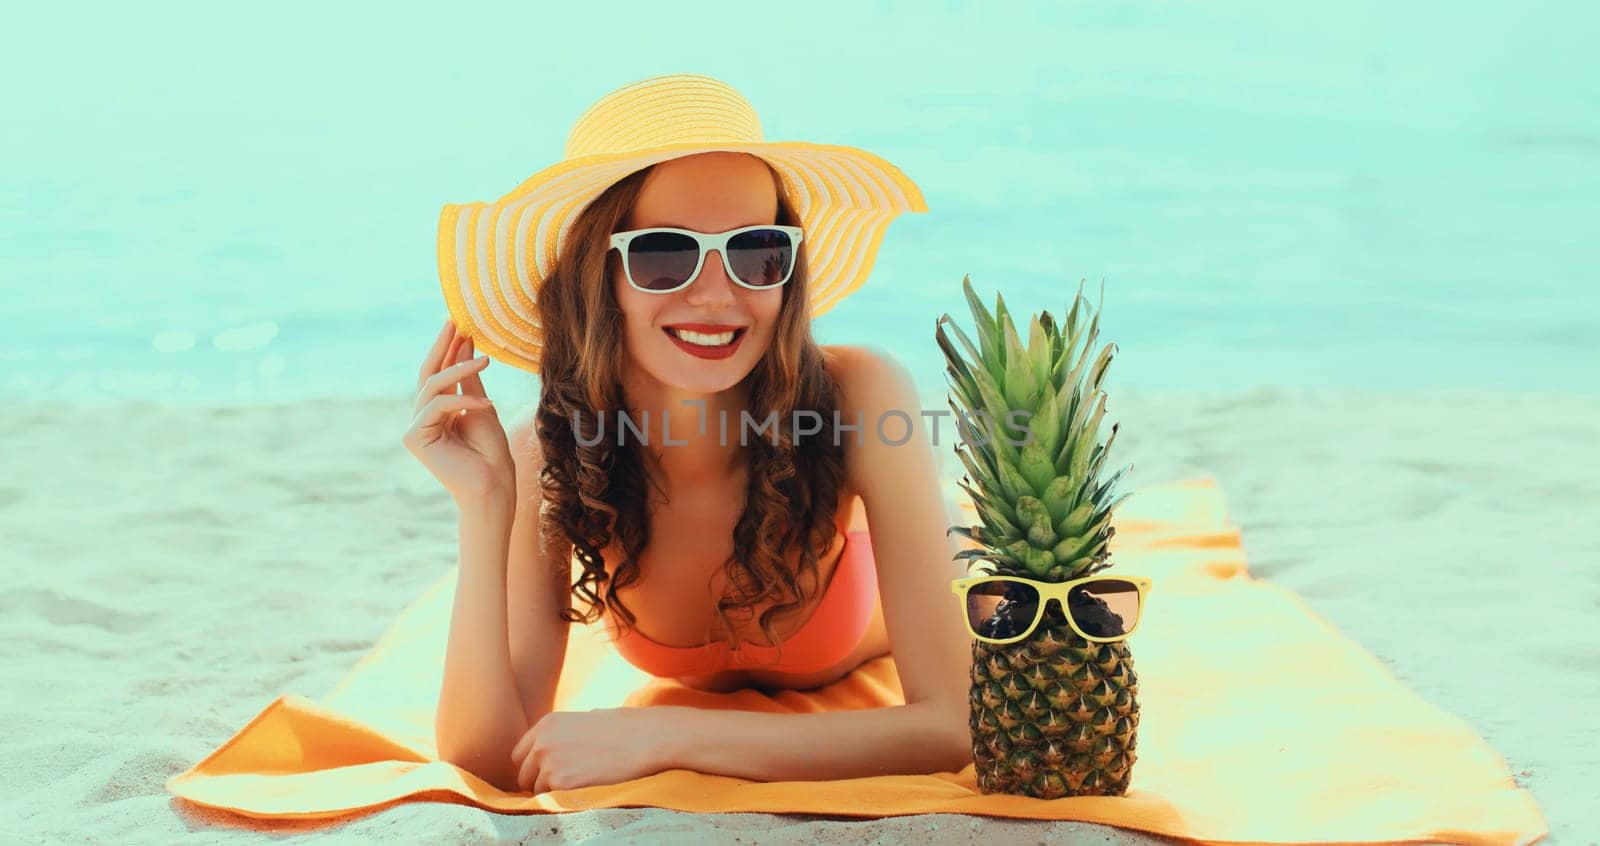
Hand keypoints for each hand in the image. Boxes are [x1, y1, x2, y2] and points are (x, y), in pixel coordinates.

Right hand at [403, 318, 514, 504]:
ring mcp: (417, 427)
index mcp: (438, 411)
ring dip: (459, 369)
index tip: (462, 324)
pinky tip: (486, 404)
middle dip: (442, 346)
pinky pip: (437, 406)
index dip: (448, 348)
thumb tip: (464, 345)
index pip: (439, 373)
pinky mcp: (415, 438)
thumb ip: (469, 379)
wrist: (492, 487)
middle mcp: (423, 417)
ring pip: (432, 385)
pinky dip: (461, 400)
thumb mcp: (482, 406)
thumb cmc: (491, 454)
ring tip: (486, 360)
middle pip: (428, 373)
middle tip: (456, 322)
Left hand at [511, 707, 675, 793]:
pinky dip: (564, 799)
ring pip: (536, 790)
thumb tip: (559, 747)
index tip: (548, 774)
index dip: (533, 767)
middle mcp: (542, 742)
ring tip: (579, 786)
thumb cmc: (625, 728)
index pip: (520, 754)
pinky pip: (551, 800)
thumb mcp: (588, 719)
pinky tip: (585, 790)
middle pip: (523, 774)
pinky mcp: (560, 782)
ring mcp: (549, 763)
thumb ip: (566, 732)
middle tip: (564, 785)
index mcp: (547, 724)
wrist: (646, 739)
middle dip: (539, 782)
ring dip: (552, 792)